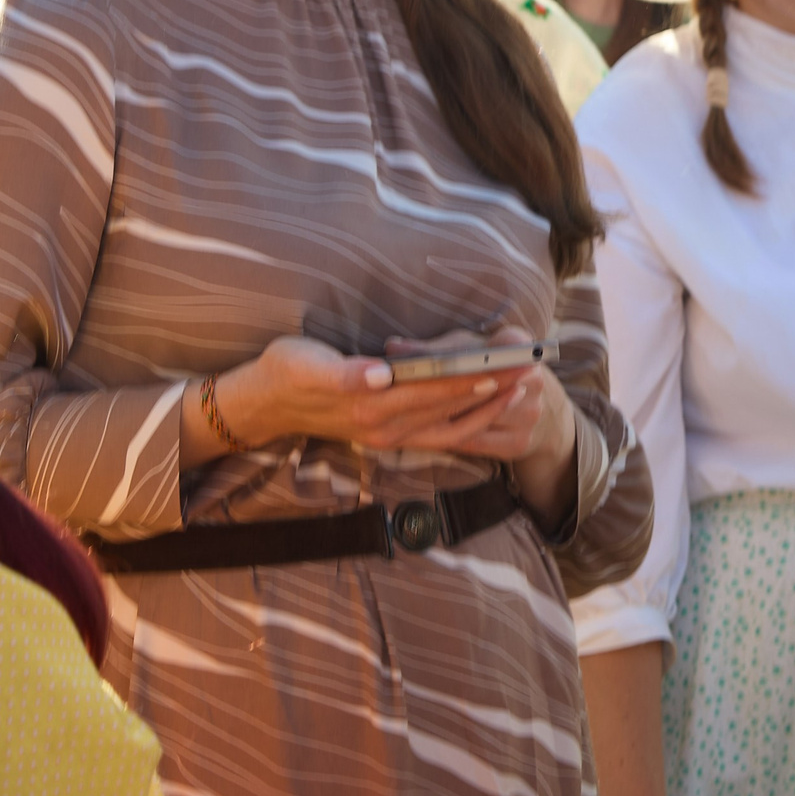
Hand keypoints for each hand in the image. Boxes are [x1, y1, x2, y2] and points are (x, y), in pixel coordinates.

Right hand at [212, 335, 531, 457]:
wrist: (263, 405)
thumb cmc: (285, 374)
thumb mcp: (305, 366)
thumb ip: (345, 374)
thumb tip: (381, 374)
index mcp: (370, 406)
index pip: (435, 389)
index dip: (473, 373)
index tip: (507, 359)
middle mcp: (387, 428)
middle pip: (453, 407)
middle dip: (495, 386)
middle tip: (532, 364)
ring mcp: (391, 436)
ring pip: (453, 427)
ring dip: (490, 407)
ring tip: (522, 384)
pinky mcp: (391, 436)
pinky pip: (442, 434)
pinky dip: (471, 420)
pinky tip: (490, 402)